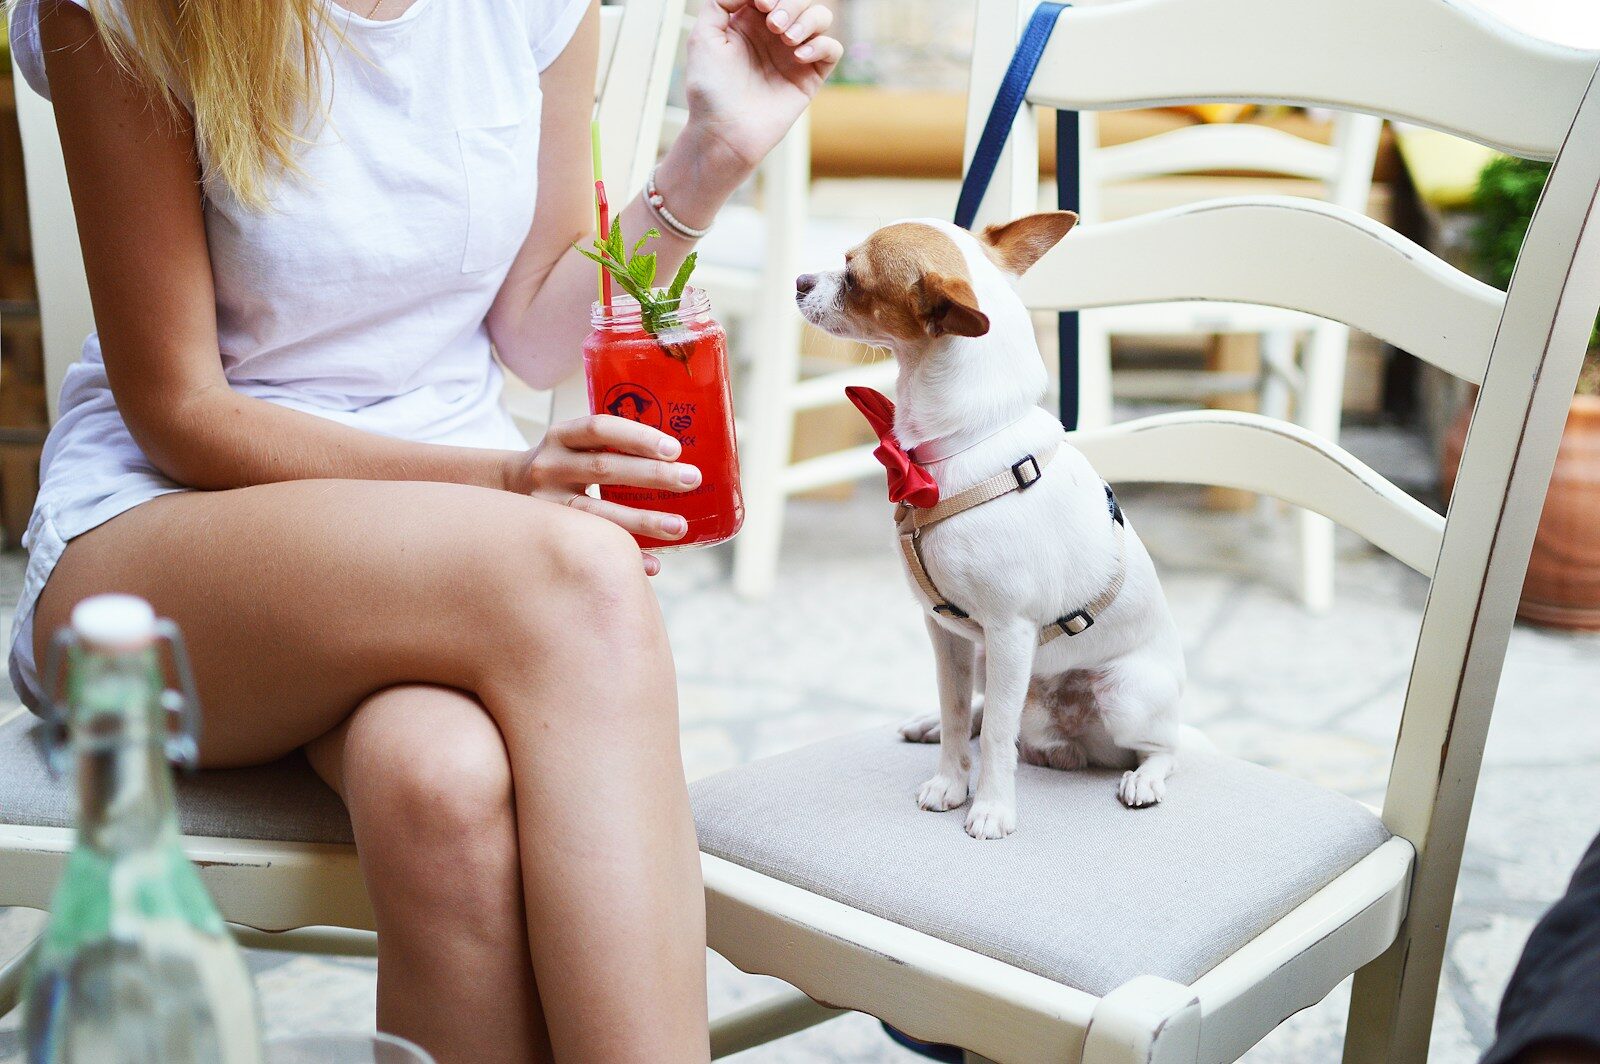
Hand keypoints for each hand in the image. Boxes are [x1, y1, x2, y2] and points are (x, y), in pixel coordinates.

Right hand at [509, 415, 701, 574]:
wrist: (507, 490)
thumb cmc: (563, 465)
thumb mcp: (574, 445)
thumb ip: (612, 446)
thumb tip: (678, 458)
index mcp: (562, 436)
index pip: (599, 428)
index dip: (637, 436)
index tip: (674, 448)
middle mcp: (551, 465)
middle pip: (604, 468)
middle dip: (653, 475)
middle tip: (692, 479)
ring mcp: (545, 502)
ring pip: (597, 512)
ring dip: (643, 520)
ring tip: (680, 527)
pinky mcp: (547, 533)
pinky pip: (590, 546)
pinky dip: (625, 553)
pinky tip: (652, 563)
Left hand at [684, 0, 841, 170]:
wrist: (724, 131)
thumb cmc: (710, 89)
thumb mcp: (704, 35)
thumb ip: (722, 1)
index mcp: (750, 19)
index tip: (762, 5)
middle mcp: (774, 34)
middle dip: (790, 3)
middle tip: (774, 26)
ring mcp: (794, 54)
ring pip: (821, 16)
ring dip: (807, 19)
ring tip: (787, 40)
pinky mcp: (809, 76)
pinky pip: (832, 49)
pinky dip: (821, 45)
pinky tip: (799, 57)